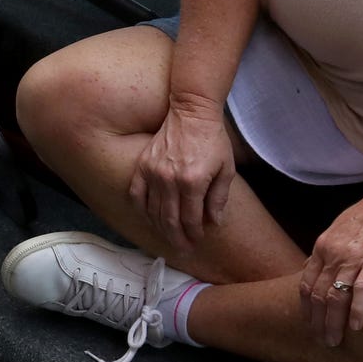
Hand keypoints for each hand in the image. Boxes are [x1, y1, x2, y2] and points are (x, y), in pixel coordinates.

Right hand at [129, 96, 234, 253]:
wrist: (192, 112)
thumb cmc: (213, 139)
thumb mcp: (226, 169)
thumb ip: (219, 198)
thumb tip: (214, 222)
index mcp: (193, 182)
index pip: (190, 218)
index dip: (193, 233)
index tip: (197, 239)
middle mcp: (170, 180)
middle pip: (169, 220)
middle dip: (177, 238)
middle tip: (182, 249)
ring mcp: (153, 172)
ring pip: (152, 211)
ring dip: (160, 228)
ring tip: (167, 238)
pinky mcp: (142, 165)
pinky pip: (136, 194)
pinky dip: (141, 209)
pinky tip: (148, 217)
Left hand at [299, 170, 362, 346]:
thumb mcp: (344, 228)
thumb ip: (334, 250)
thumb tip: (326, 270)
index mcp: (324, 245)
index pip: (307, 282)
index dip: (306, 307)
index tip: (309, 324)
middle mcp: (334, 252)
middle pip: (318, 294)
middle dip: (317, 321)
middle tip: (321, 341)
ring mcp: (354, 256)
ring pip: (335, 296)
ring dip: (333, 322)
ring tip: (334, 340)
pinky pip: (362, 290)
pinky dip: (358, 311)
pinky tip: (357, 327)